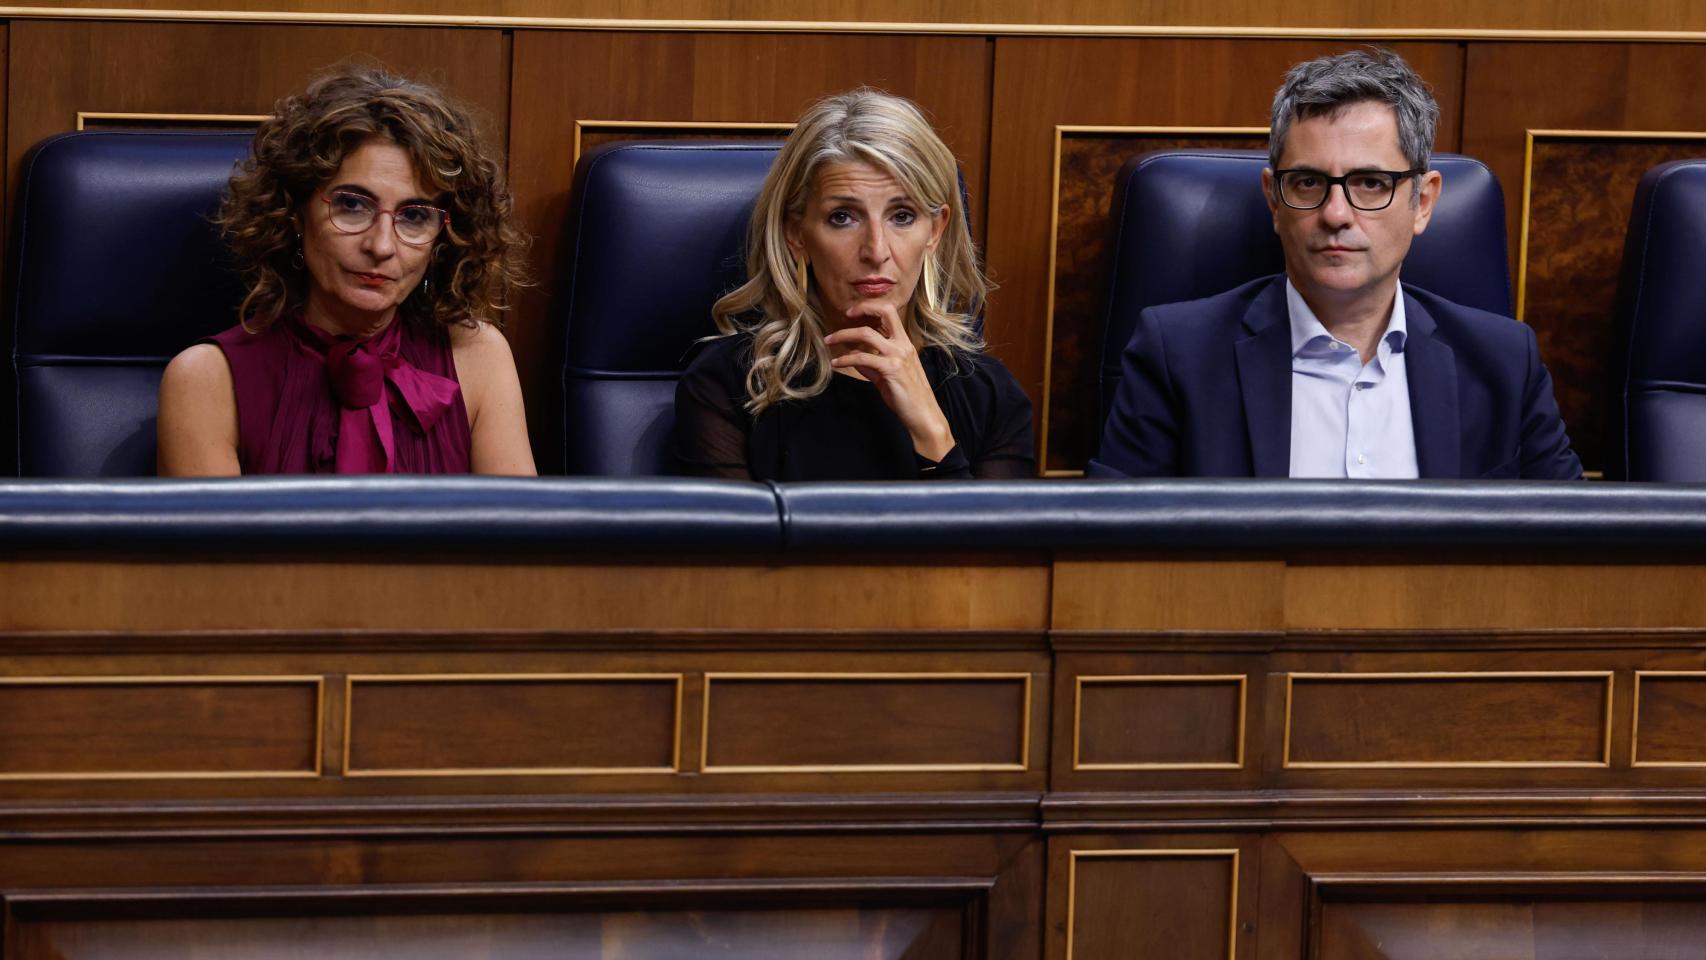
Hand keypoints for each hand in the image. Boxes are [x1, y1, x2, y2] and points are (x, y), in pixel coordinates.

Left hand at [823, 303, 955, 460]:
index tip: (853, 313)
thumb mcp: (887, 377)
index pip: (890, 313)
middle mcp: (902, 345)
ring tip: (828, 341)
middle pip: (884, 312)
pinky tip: (836, 363)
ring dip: (843, 334)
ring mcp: (897, 355)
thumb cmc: (908, 397)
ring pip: (867, 333)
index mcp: (904, 343)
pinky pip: (862, 358)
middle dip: (862, 308)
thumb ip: (871, 366)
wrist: (923, 414)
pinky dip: (845, 359)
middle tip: (844, 315)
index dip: (871, 308)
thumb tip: (854, 359)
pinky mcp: (890, 369)